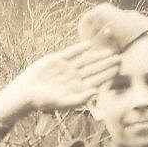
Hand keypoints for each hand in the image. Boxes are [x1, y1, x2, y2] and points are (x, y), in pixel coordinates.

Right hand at [0, 41, 120, 126]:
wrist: (28, 92)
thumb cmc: (45, 101)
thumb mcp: (64, 102)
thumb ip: (81, 98)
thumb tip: (96, 92)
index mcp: (78, 88)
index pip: (96, 79)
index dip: (108, 74)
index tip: (119, 68)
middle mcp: (74, 77)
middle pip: (94, 68)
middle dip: (106, 63)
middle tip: (120, 57)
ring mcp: (66, 68)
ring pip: (85, 60)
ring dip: (97, 55)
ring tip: (109, 50)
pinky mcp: (57, 59)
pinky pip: (71, 52)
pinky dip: (80, 48)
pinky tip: (90, 44)